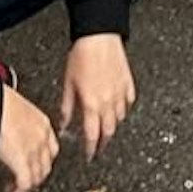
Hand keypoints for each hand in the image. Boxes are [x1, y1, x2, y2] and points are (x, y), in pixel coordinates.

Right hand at [0, 85, 58, 191]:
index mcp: (42, 122)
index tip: (34, 165)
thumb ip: (19, 124)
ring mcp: (34, 149)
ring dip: (28, 186)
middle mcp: (42, 137)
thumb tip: (9, 130)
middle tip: (25, 181)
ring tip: (16, 190)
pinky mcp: (22, 160)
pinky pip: (25, 183)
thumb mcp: (15, 111)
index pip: (51, 148)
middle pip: (47, 165)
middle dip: (36, 176)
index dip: (43, 160)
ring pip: (38, 177)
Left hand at [59, 34, 133, 157]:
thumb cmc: (82, 56)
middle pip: (109, 131)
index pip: (93, 135)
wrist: (99, 36)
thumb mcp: (68, 83)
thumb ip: (68, 107)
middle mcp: (108, 102)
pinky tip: (119, 107)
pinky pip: (129, 102)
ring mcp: (121, 92)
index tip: (89, 155)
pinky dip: (124, 108)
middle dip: (104, 142)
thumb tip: (64, 124)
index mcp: (92, 104)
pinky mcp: (128, 82)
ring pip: (120, 118)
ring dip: (113, 125)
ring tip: (107, 128)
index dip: (91, 149)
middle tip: (99, 147)